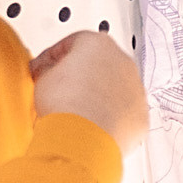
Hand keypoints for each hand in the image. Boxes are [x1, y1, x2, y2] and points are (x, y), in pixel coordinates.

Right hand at [32, 27, 148, 153]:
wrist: (82, 139)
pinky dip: (111, 118)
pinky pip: (124, 113)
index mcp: (98, 43)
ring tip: (76, 112)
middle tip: (61, 91)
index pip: (72, 43)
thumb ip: (48, 68)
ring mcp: (136, 89)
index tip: (44, 70)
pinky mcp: (141, 115)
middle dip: (81, 76)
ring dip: (98, 97)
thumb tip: (48, 73)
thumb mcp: (42, 77)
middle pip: (99, 64)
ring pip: (115, 89)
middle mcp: (123, 62)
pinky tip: (92, 126)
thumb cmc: (65, 106)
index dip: (53, 58)